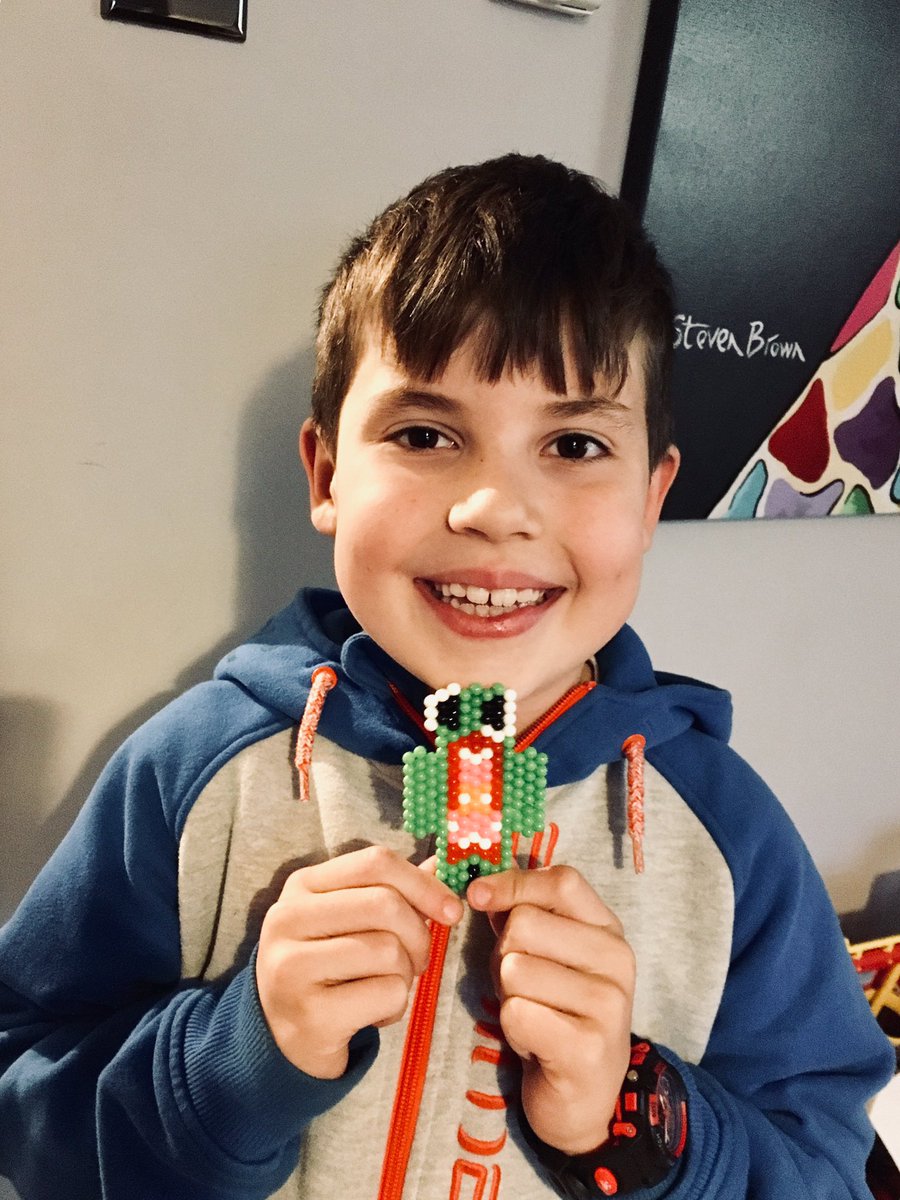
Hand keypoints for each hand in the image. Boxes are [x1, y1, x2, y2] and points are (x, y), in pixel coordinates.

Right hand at [256, 846, 463, 1078]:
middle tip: (417, 960)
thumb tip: (439, 864)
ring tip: (386, 987)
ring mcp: (291, 967)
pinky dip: (396, 1006)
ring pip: (388, 951)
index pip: (374, 862)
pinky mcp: (309, 1014)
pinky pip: (387, 994)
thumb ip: (389, 891)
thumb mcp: (347, 920)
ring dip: (405, 975)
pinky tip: (374, 1014)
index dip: (423, 883)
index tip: (451, 911)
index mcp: (301, 886)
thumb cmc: (328, 969)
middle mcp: (287, 919)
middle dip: (419, 936)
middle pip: (385, 905)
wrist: (284, 1038)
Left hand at [467, 865, 634, 1153]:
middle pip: (524, 924)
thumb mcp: (546, 956)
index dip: (513, 882)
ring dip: (507, 995)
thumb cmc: (555, 1011)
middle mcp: (617, 960)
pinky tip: (535, 1042)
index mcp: (608, 929)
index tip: (476, 894)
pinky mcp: (588, 1048)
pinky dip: (512, 1029)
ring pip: (514, 969)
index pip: (563, 882)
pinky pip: (516, 1013)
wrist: (581, 1095)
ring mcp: (608, 1004)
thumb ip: (523, 916)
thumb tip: (481, 888)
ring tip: (532, 1014)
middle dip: (502, 954)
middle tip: (521, 986)